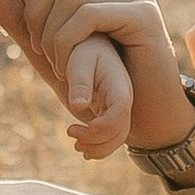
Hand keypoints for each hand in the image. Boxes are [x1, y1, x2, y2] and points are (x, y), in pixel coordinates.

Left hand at [0, 0, 194, 152]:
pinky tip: (68, 66)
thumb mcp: (51, 51)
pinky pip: (89, 13)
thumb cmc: (99, 86)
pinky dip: (67, 40)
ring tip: (56, 64)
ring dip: (51, 33)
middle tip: (37, 46)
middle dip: (36, 7)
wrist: (144, 118)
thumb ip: (22, 21)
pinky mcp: (144, 16)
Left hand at [60, 31, 134, 161]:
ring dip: (98, 148)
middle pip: (120, 130)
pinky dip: (98, 146)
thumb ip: (80, 82)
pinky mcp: (108, 114)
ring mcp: (118, 109)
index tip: (83, 128)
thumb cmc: (82, 50)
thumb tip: (79, 106)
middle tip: (71, 132)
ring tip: (76, 145)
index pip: (120, 110)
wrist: (88, 47)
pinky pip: (111, 137)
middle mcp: (123, 100)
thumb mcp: (80, 62)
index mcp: (119, 85)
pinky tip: (81, 147)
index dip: (105, 125)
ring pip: (117, 138)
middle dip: (97, 140)